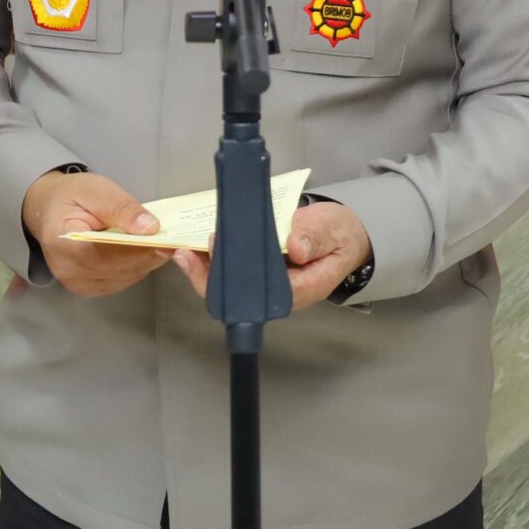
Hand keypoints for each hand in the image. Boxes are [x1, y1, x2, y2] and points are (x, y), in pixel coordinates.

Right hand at [22, 171, 167, 297]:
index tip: (165, 240)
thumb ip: (121, 207)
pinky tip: (139, 249)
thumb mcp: (96, 190)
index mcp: (64, 244)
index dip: (138, 249)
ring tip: (155, 240)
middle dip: (147, 253)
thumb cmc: (71, 196)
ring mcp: (78, 284)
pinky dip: (136, 266)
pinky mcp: (89, 288)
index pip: (107, 254)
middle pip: (120, 269)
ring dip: (144, 260)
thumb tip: (150, 228)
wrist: (49, 209)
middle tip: (170, 237)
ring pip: (126, 277)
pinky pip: (122, 280)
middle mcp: (69, 271)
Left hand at [169, 201, 373, 311]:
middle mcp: (280, 291)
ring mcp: (269, 282)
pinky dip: (216, 257)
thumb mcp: (332, 231)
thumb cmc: (339, 235)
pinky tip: (199, 245)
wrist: (342, 232)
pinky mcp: (261, 269)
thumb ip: (315, 238)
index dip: (236, 282)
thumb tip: (296, 247)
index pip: (263, 296)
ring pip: (233, 285)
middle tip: (189, 255)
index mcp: (301, 289)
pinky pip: (236, 269)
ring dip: (207, 267)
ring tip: (185, 250)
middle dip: (210, 278)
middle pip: (240, 296)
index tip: (218, 259)